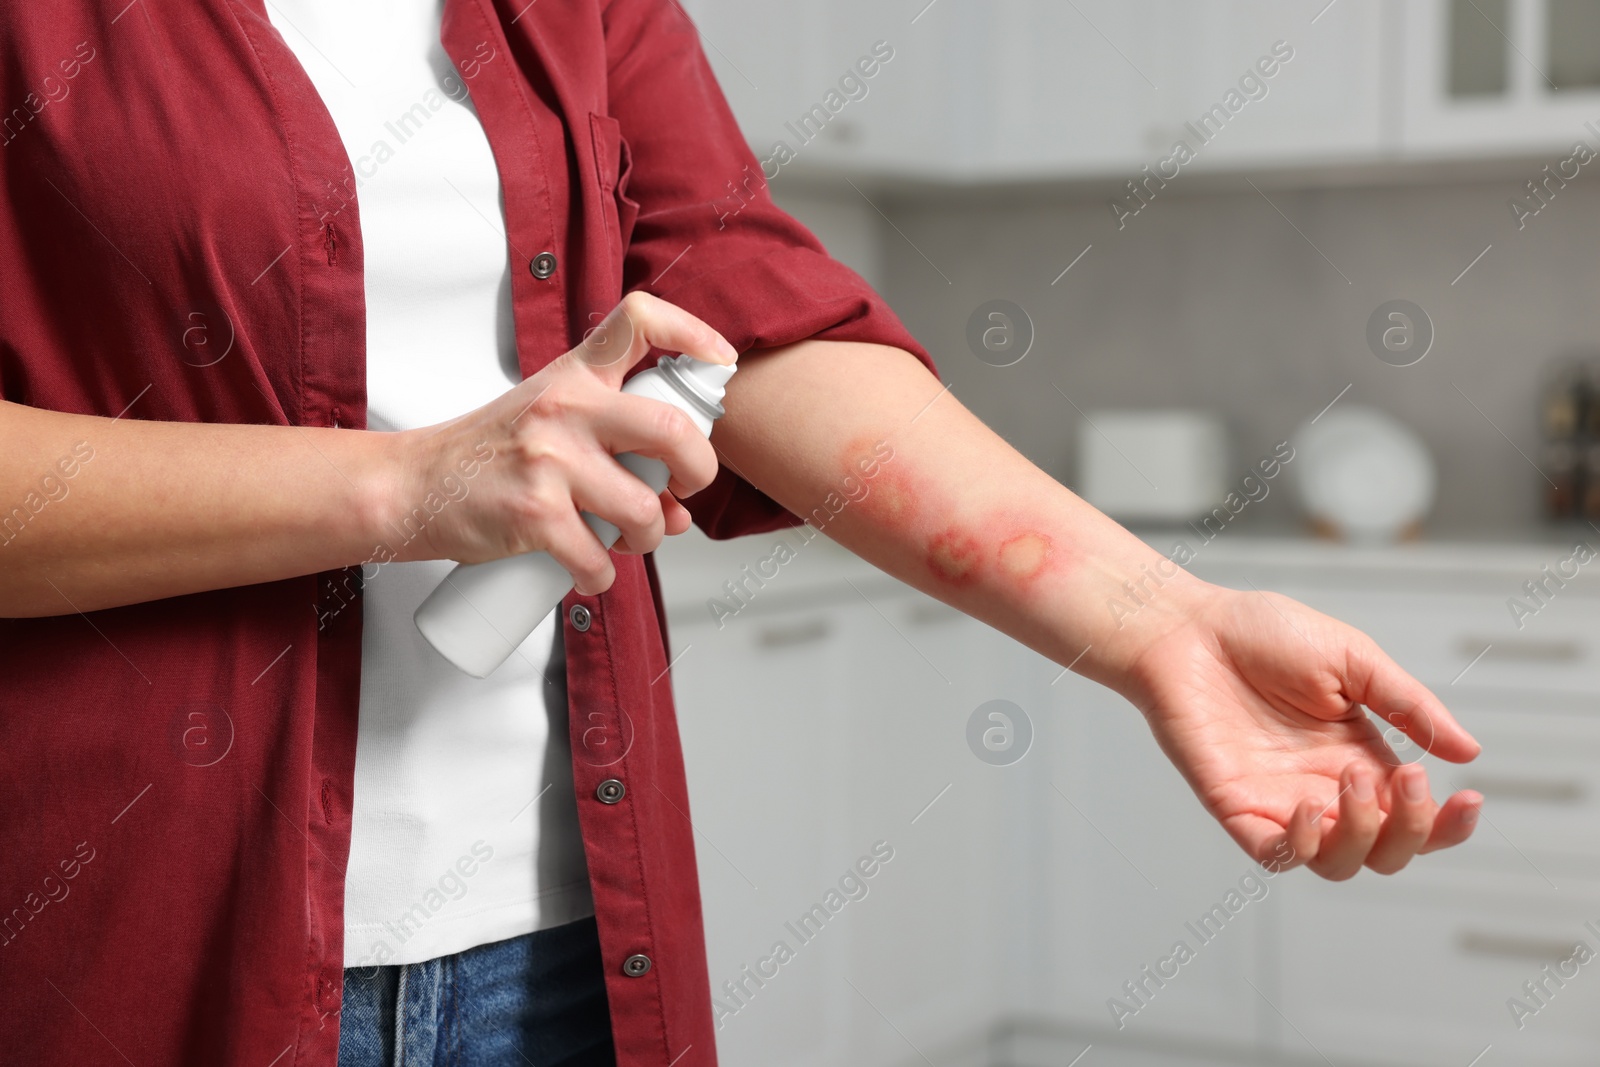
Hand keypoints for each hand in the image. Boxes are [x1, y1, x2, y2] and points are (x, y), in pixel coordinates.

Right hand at [390, 292, 736, 591]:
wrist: (413, 487)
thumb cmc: (489, 455)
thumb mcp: (549, 418)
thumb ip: (613, 445)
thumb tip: (676, 508)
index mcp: (575, 375)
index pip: (640, 321)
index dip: (693, 333)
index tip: (718, 361)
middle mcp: (566, 408)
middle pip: (672, 430)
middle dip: (699, 472)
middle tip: (686, 490)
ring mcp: (550, 459)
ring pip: (643, 510)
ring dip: (648, 539)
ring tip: (625, 542)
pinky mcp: (534, 513)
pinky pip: (598, 557)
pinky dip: (602, 576)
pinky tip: (590, 573)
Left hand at [1122, 585, 1482, 879]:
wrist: (1187, 627)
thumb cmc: (1261, 634)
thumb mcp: (1352, 659)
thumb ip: (1406, 704)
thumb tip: (1467, 751)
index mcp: (1359, 757)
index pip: (1414, 816)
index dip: (1447, 824)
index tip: (1471, 798)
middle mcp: (1324, 788)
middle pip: (1386, 852)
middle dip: (1410, 831)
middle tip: (1406, 778)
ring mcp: (1279, 801)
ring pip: (1338, 864)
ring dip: (1361, 837)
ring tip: (1349, 780)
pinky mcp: (1235, 806)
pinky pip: (1276, 856)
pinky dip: (1301, 847)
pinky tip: (1309, 807)